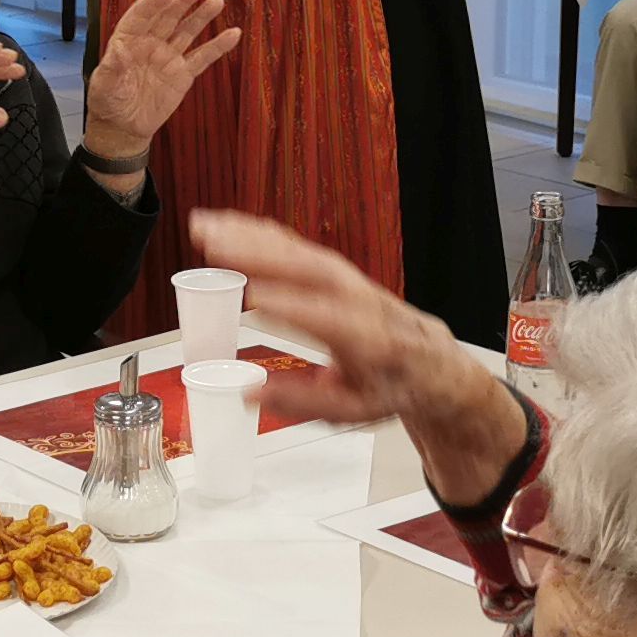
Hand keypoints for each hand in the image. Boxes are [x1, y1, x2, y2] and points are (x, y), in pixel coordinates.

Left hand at [79, 0, 238, 163]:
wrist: (123, 127)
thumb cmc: (108, 101)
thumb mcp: (103, 84)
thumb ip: (112, 67)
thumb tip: (119, 51)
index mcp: (128, 39)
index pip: (142, 15)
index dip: (155, 2)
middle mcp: (150, 43)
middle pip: (168, 17)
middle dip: (183, 1)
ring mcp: (168, 57)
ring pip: (187, 32)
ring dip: (202, 16)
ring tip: (217, 1)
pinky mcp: (183, 74)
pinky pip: (202, 58)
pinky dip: (217, 46)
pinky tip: (233, 34)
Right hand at [189, 211, 523, 495]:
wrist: (430, 362)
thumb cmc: (393, 386)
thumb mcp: (354, 411)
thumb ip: (304, 404)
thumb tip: (251, 394)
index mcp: (373, 341)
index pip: (332, 320)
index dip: (295, 308)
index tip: (257, 298)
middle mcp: (361, 301)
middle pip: (311, 270)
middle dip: (262, 254)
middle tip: (215, 245)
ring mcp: (350, 281)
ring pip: (301, 251)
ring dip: (252, 236)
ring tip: (206, 227)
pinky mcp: (337, 271)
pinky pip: (298, 246)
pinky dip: (261, 233)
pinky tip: (228, 224)